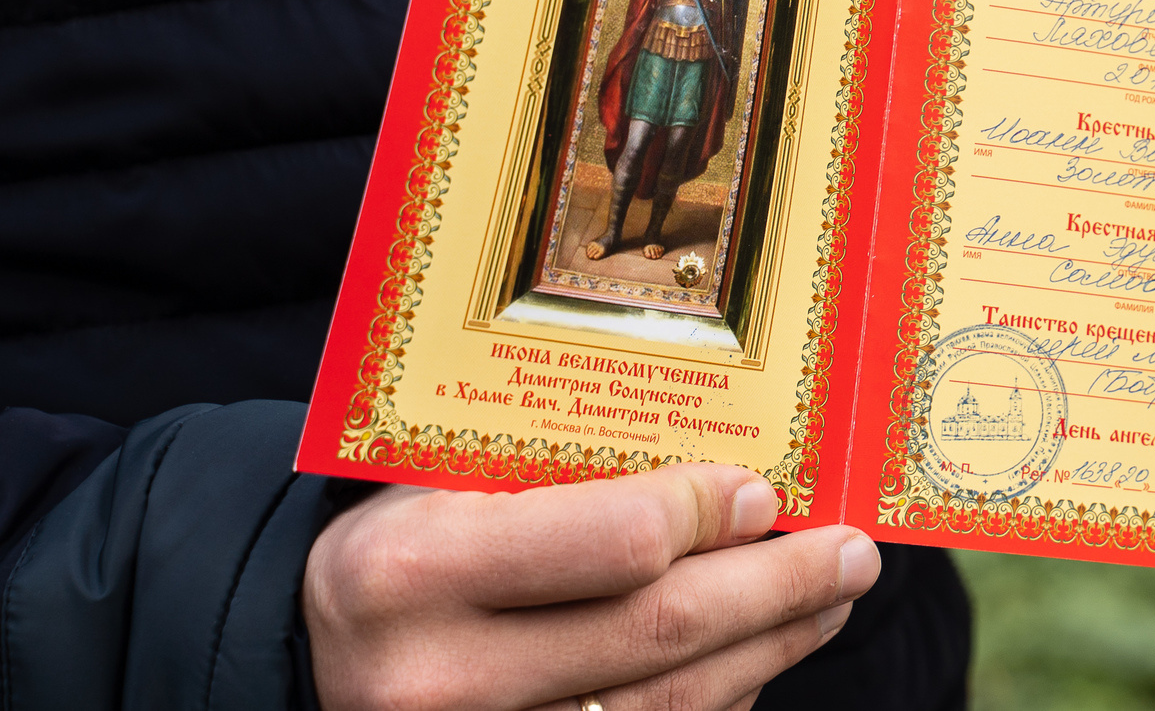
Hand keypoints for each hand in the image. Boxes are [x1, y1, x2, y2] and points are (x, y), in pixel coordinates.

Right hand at [306, 462, 877, 710]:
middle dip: (778, 588)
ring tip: (830, 597)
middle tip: (852, 551)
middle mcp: (444, 678)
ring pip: (667, 705)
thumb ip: (562, 474)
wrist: (302, 647)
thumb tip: (725, 468)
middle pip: (660, 632)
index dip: (707, 518)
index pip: (614, 546)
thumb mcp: (439, 481)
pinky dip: (717, 699)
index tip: (766, 491)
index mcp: (416, 570)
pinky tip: (759, 654)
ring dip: (770, 648)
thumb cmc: (396, 538)